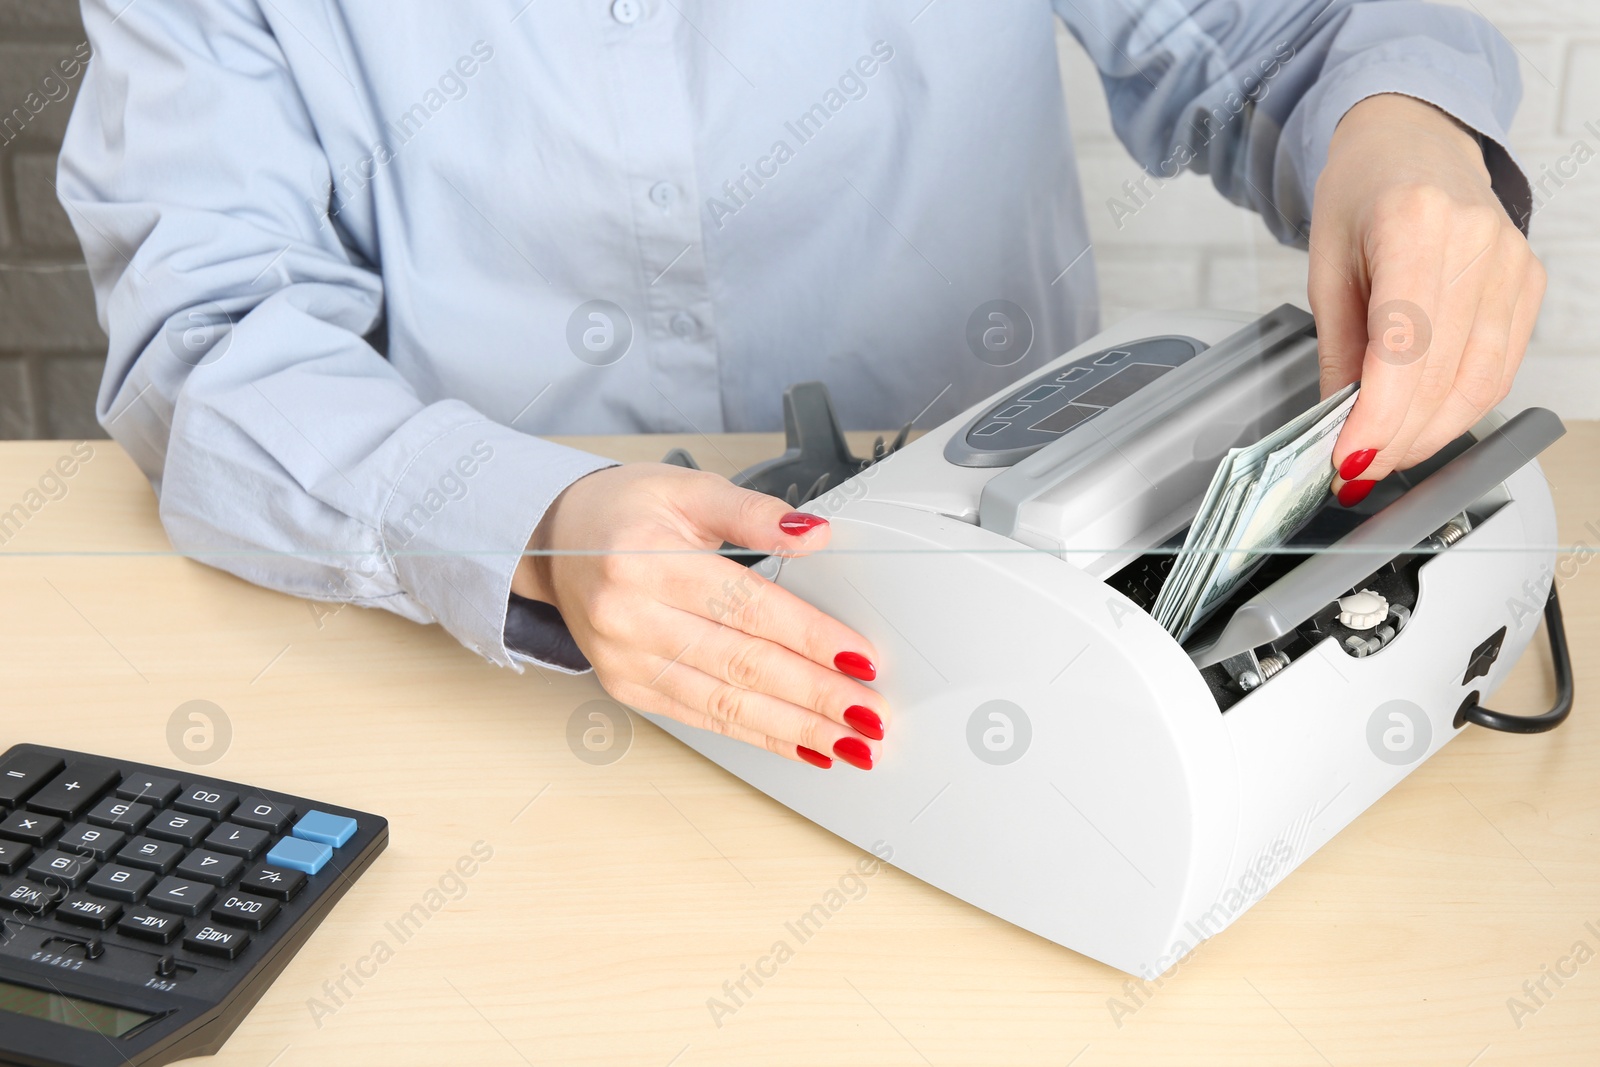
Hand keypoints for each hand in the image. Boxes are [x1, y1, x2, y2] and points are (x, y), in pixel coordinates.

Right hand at [512, 463, 886, 768]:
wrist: (553, 542)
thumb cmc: (624, 511)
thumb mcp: (689, 488)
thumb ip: (755, 512)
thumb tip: (814, 534)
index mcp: (646, 559)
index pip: (747, 605)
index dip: (810, 636)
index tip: (861, 658)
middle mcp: (630, 615)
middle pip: (741, 663)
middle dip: (815, 693)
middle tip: (869, 714)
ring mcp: (625, 659)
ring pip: (724, 703)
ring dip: (794, 727)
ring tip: (848, 742)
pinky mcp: (627, 688)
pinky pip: (702, 718)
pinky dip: (758, 734)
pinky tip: (801, 744)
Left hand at [1308, 93, 1545, 505]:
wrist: (1413, 141)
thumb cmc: (1361, 192)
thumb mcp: (1325, 263)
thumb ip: (1335, 346)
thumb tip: (1340, 422)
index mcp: (1415, 225)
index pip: (1404, 346)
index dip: (1379, 416)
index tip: (1349, 461)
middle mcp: (1477, 242)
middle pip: (1444, 373)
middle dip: (1397, 437)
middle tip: (1356, 469)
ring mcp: (1513, 262)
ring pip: (1480, 382)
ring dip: (1430, 434)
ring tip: (1385, 454)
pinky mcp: (1530, 283)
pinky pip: (1500, 367)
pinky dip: (1460, 408)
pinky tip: (1423, 423)